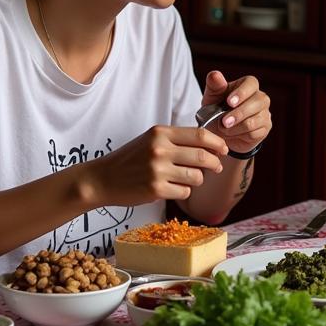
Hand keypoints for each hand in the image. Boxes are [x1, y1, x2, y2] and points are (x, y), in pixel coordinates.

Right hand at [86, 125, 226, 204]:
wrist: (102, 179)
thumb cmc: (130, 159)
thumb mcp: (151, 140)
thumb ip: (177, 140)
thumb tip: (210, 144)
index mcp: (160, 133)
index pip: (200, 135)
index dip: (217, 143)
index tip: (224, 149)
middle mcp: (160, 149)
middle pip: (203, 156)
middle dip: (215, 163)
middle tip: (217, 167)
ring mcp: (158, 170)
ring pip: (197, 176)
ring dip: (197, 180)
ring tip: (186, 179)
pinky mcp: (156, 190)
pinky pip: (185, 192)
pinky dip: (183, 192)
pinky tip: (171, 188)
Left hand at [201, 71, 270, 154]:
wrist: (219, 130)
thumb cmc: (216, 108)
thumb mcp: (212, 96)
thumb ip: (214, 85)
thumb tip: (215, 75)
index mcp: (248, 85)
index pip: (251, 83)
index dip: (242, 92)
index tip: (229, 102)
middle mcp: (260, 97)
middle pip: (258, 102)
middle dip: (239, 113)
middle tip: (224, 122)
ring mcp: (265, 113)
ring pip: (256, 120)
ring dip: (236, 127)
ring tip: (224, 129)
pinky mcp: (264, 128)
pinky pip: (255, 133)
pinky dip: (240, 135)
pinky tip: (232, 133)